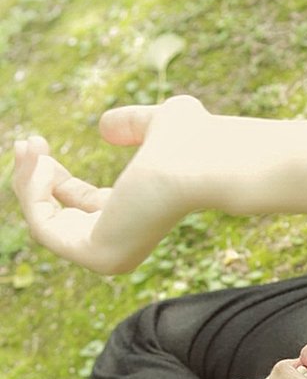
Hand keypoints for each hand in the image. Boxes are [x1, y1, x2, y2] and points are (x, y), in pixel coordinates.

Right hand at [13, 96, 215, 273]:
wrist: (206, 161)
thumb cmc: (196, 141)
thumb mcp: (158, 123)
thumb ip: (132, 124)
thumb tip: (103, 127)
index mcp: (135, 218)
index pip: (81, 207)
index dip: (53, 176)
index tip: (37, 143)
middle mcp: (122, 244)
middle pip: (56, 219)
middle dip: (33, 180)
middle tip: (28, 142)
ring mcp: (109, 256)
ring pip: (44, 224)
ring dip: (27, 183)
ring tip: (32, 145)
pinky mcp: (96, 254)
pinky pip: (44, 227)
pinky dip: (34, 193)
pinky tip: (43, 161)